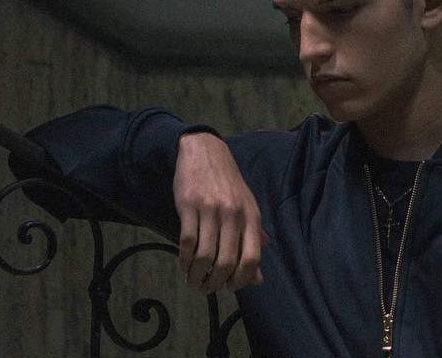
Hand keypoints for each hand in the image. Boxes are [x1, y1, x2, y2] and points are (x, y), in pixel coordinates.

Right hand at [173, 132, 263, 292]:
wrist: (205, 152)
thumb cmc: (228, 185)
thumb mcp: (248, 208)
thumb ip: (253, 241)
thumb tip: (257, 278)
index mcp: (251, 217)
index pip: (252, 258)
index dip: (241, 280)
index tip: (230, 288)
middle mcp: (233, 214)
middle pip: (227, 261)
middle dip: (215, 283)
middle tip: (206, 289)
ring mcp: (211, 209)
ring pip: (205, 255)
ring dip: (197, 275)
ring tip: (193, 281)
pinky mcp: (189, 205)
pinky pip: (187, 241)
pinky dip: (184, 260)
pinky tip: (184, 265)